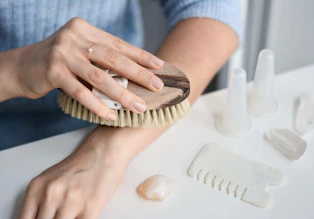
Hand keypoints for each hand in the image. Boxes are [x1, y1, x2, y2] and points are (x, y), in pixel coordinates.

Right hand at [15, 17, 163, 118]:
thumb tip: (135, 71)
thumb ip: (102, 57)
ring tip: (138, 106)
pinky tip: (110, 115)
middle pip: (113, 59)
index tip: (159, 66)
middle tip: (157, 86)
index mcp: (85, 30)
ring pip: (99, 77)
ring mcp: (63, 53)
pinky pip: (80, 92)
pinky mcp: (52, 71)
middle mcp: (74, 38)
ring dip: (121, 94)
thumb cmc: (59, 61)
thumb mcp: (81, 51)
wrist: (23, 66)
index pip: (119, 44)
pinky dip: (97, 105)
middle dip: (138, 74)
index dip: (141, 56)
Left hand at [18, 129, 127, 218]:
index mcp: (37, 187)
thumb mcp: (52, 179)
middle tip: (58, 216)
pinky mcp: (89, 209)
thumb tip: (41, 217)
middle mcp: (51, 195)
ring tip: (72, 214)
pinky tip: (80, 216)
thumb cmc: (83, 163)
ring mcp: (70, 203)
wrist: (106, 150)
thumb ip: (41, 201)